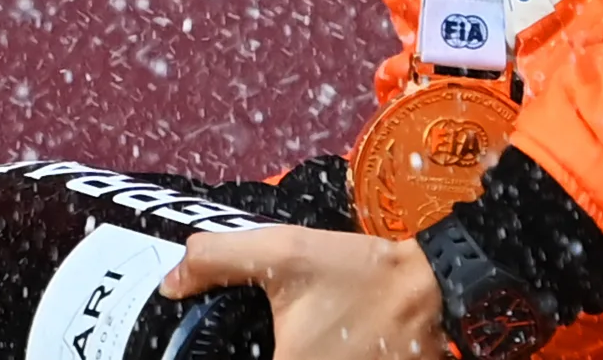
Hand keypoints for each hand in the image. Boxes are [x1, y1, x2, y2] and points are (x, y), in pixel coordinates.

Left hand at [160, 226, 445, 359]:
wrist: (432, 290)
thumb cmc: (357, 274)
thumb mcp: (284, 254)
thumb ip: (218, 259)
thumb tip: (170, 284)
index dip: (208, 353)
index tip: (203, 343)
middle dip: (248, 347)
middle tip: (240, 328)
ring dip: (282, 351)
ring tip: (285, 333)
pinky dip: (306, 355)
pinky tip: (304, 341)